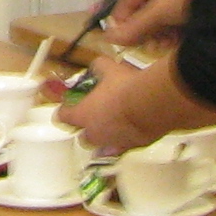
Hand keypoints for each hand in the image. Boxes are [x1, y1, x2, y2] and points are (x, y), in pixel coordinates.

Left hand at [60, 51, 174, 156]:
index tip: (66, 108)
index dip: (64, 112)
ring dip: (102, 139)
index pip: (64, 117)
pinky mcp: (129, 148)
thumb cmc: (126, 87)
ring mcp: (111, 143)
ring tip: (110, 129)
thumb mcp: (110, 69)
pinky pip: (119, 151)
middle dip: (85, 130)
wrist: (151, 105)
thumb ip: (100, 67)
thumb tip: (97, 65)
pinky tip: (122, 142)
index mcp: (83, 114)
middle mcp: (94, 133)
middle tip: (92, 118)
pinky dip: (118, 147)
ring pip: (100, 148)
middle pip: (82, 138)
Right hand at [101, 0, 200, 47]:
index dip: (120, 20)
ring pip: (158, 21)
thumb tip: (109, 40)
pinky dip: (171, 35)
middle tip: (144, 47)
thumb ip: (134, 27)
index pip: (127, 1)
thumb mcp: (158, 13)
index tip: (120, 40)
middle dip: (142, 32)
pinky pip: (173, 24)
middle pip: (142, 13)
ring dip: (157, 36)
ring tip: (161, 46)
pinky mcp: (190, 10)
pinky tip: (174, 43)